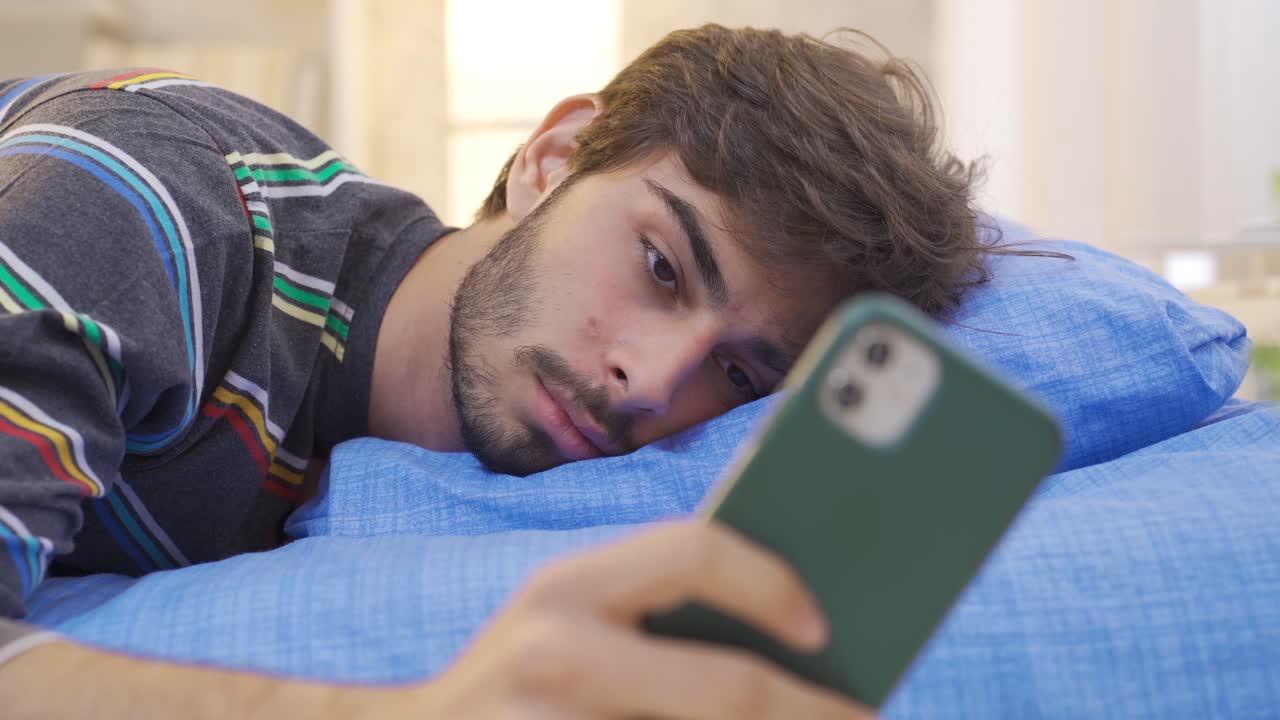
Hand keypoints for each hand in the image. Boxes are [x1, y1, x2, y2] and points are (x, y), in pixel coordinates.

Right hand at [414, 520, 873, 718]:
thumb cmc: (521, 686)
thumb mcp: (571, 629)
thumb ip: (656, 619)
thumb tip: (800, 638)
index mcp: (567, 586)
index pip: (692, 550)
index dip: (770, 582)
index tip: (824, 625)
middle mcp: (553, 649)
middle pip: (727, 689)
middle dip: (811, 714)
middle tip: (864, 718)